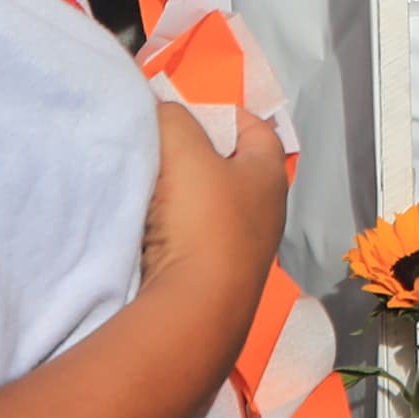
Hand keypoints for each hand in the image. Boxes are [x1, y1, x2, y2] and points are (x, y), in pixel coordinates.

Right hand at [141, 95, 288, 299]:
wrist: (193, 307)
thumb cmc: (201, 217)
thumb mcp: (184, 148)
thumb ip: (173, 117)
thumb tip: (164, 110)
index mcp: (269, 176)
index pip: (259, 130)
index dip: (228, 113)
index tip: (193, 111)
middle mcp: (265, 213)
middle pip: (232, 169)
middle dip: (200, 154)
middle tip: (164, 146)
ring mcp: (244, 251)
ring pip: (211, 207)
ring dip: (183, 196)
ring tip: (150, 184)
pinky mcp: (217, 280)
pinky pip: (194, 240)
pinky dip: (174, 230)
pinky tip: (148, 227)